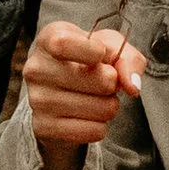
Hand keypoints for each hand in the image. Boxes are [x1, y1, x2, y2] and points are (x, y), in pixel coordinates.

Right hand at [22, 20, 146, 152]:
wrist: (62, 90)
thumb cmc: (88, 59)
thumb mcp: (111, 46)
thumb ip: (128, 58)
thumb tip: (132, 86)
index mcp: (48, 38)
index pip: (64, 44)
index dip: (94, 51)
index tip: (101, 55)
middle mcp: (36, 69)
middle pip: (99, 79)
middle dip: (113, 83)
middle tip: (104, 81)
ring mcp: (37, 101)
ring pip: (102, 109)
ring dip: (109, 105)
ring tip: (96, 98)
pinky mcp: (44, 128)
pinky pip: (95, 131)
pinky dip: (101, 125)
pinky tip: (88, 116)